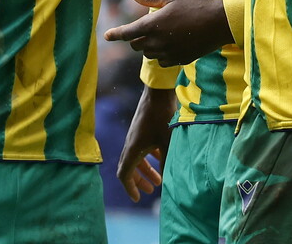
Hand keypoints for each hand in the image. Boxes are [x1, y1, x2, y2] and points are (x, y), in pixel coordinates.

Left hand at [104, 0, 233, 65]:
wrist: (220, 22)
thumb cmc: (195, 4)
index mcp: (153, 25)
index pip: (127, 33)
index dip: (115, 34)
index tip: (107, 36)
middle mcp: (158, 42)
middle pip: (137, 45)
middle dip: (136, 37)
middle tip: (145, 26)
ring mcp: (170, 53)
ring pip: (150, 54)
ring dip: (149, 45)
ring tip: (160, 33)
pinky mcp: (181, 60)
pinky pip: (164, 60)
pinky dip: (162, 54)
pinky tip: (171, 44)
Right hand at [116, 85, 177, 202]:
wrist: (158, 92)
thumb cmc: (162, 117)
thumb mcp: (167, 142)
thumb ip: (167, 163)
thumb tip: (167, 181)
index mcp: (132, 149)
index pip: (124, 174)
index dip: (130, 188)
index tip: (138, 199)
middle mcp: (130, 143)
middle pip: (129, 168)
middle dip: (139, 182)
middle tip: (150, 192)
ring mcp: (135, 135)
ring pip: (136, 158)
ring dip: (145, 171)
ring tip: (158, 181)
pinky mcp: (141, 129)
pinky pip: (141, 149)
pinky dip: (149, 159)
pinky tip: (162, 159)